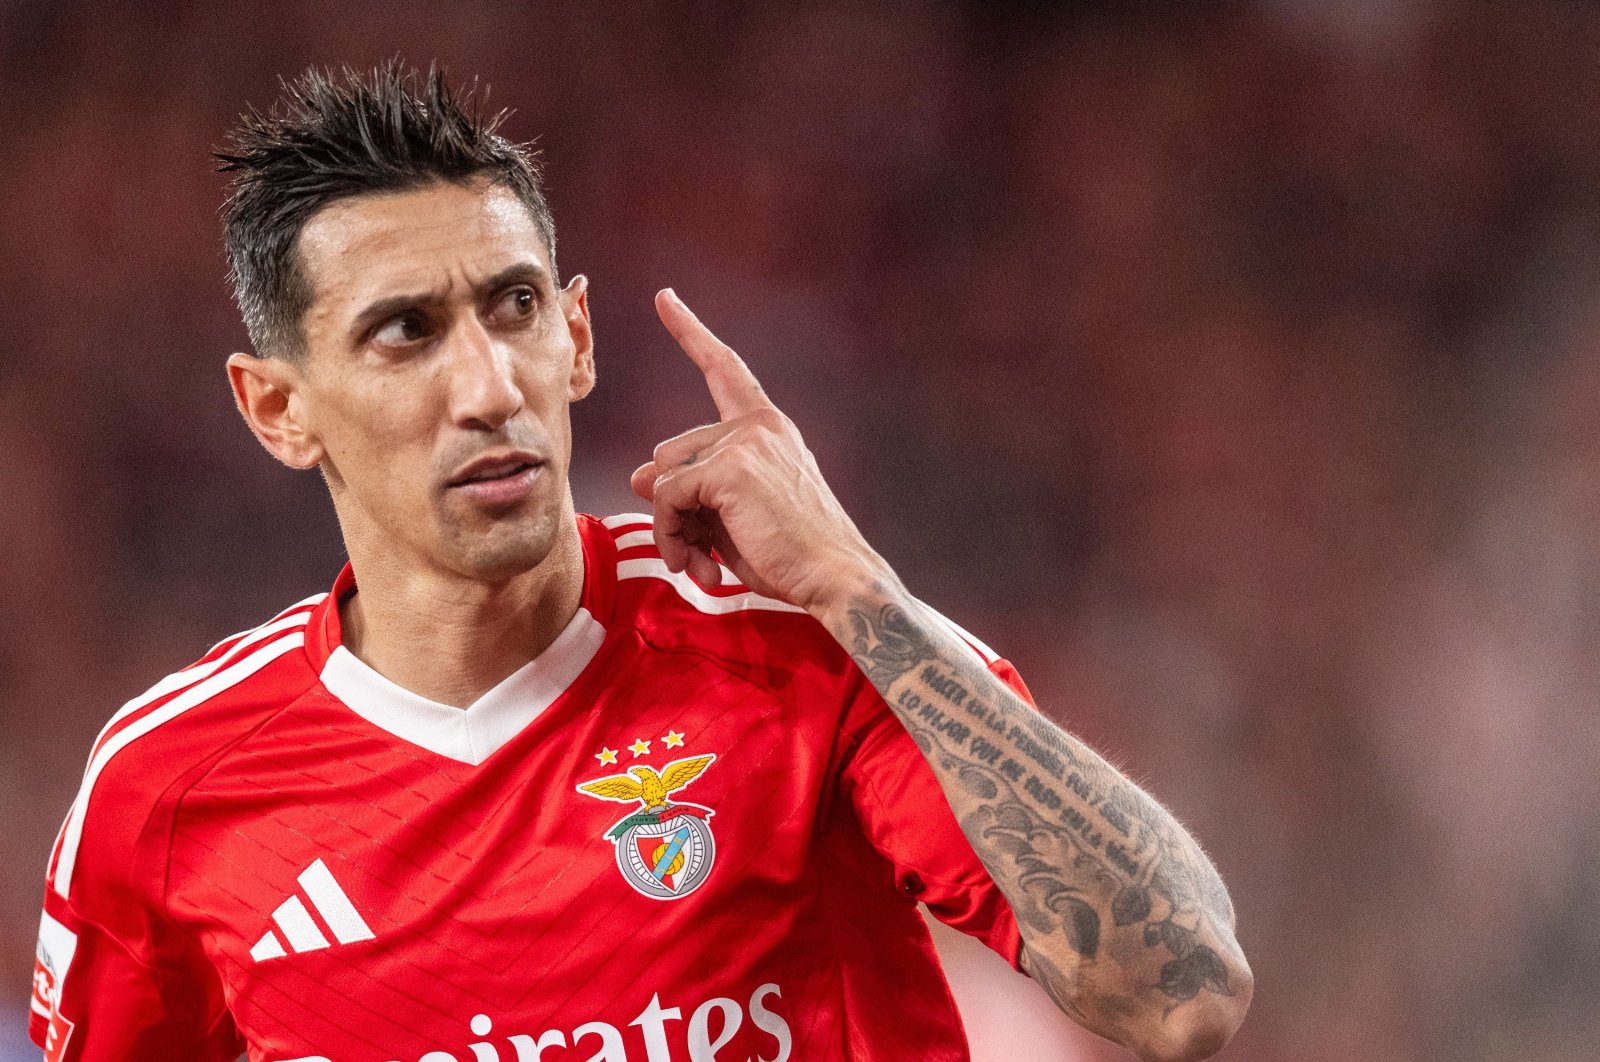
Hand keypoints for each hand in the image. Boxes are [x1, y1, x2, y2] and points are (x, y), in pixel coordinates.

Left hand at [630, 289, 888, 611]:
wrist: (834, 575)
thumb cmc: (793, 553)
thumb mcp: (736, 514)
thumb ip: (693, 489)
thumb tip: (638, 477)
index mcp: (768, 427)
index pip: (724, 368)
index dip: (690, 332)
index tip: (665, 298)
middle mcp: (757, 425)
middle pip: (670, 451)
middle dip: (671, 505)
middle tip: (694, 553)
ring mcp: (743, 441)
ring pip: (664, 476)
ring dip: (669, 526)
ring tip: (698, 564)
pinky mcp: (728, 468)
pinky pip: (667, 497)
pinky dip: (671, 534)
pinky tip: (701, 566)